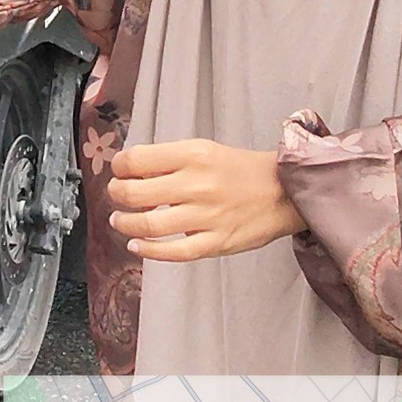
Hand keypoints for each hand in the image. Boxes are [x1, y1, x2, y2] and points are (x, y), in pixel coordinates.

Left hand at [107, 139, 306, 261]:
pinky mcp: (217, 243)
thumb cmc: (239, 169)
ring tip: (119, 221)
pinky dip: (149, 251)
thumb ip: (168, 159)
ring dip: (125, 224)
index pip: (136, 160)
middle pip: (136, 194)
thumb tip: (131, 170)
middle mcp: (197, 185)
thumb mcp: (203, 149)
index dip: (119, 166)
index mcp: (193, 156)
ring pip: (149, 226)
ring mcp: (207, 217)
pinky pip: (175, 252)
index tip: (118, 171)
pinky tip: (136, 246)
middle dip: (116, 195)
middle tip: (115, 195)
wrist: (285, 191)